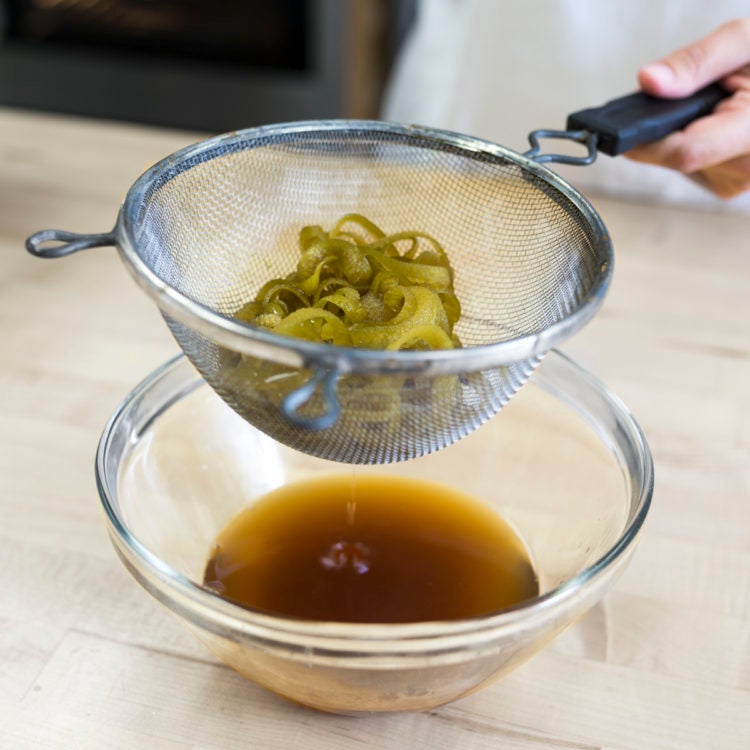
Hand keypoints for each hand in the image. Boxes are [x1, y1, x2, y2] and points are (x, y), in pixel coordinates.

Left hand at [625, 19, 749, 198]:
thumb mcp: (744, 42)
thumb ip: (696, 62)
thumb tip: (648, 82)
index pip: (684, 152)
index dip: (646, 139)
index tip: (620, 124)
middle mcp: (747, 168)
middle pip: (674, 158)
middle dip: (662, 128)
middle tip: (675, 96)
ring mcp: (737, 182)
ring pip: (676, 164)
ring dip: (675, 135)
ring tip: (705, 106)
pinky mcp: (727, 185)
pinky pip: (688, 167)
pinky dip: (687, 144)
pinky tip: (708, 123)